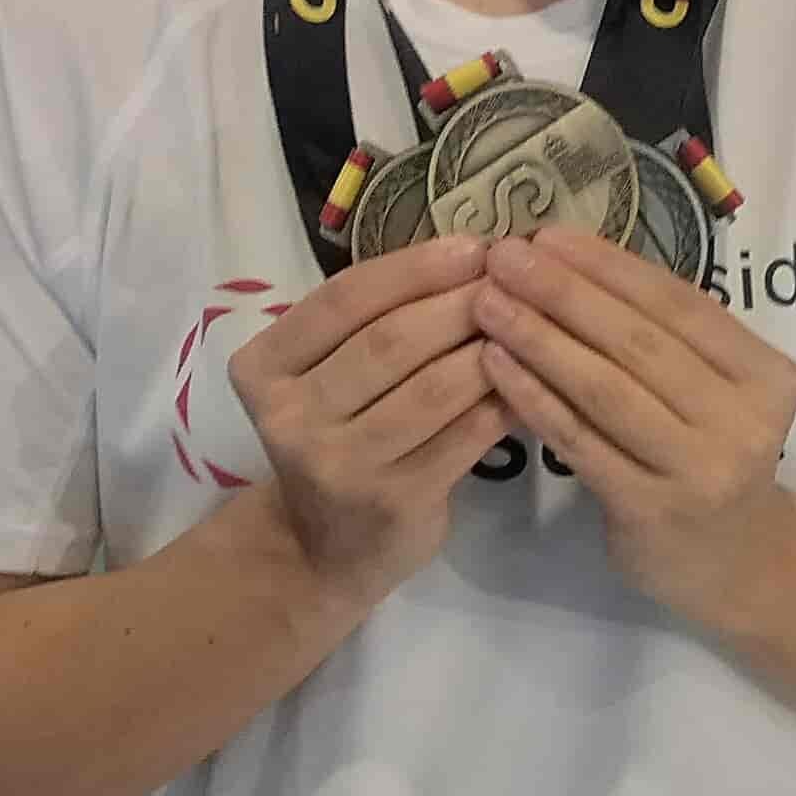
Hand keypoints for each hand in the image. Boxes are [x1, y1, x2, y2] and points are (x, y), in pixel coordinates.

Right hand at [228, 236, 506, 609]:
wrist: (321, 550)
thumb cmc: (335, 437)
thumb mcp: (324, 375)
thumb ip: (370, 322)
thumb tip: (471, 255)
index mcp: (262, 368)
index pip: (341, 300)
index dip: (412, 267)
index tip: (473, 244)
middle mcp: (291, 417)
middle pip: (388, 341)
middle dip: (458, 301)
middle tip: (512, 276)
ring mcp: (340, 465)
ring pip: (431, 388)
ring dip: (488, 347)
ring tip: (528, 319)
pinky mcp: (394, 502)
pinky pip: (463, 436)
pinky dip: (503, 400)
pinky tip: (532, 377)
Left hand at [471, 228, 795, 633]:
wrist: (741, 564)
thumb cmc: (713, 457)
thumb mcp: (719, 391)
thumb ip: (669, 339)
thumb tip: (571, 260)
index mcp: (765, 373)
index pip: (681, 304)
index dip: (611, 266)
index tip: (548, 234)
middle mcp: (743, 420)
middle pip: (640, 342)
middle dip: (564, 292)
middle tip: (502, 255)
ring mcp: (700, 469)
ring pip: (606, 389)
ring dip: (539, 338)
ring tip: (486, 302)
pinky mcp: (652, 510)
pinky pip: (581, 441)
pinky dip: (534, 398)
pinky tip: (494, 365)